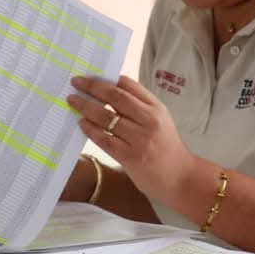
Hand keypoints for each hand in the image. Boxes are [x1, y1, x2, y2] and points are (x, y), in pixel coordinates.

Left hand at [68, 75, 195, 203]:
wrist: (180, 177)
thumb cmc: (166, 148)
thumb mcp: (160, 121)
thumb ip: (140, 108)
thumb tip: (109, 94)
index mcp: (157, 108)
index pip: (129, 85)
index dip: (107, 79)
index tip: (91, 77)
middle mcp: (150, 120)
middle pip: (115, 96)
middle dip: (92, 87)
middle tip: (76, 83)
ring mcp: (140, 139)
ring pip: (106, 116)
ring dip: (86, 106)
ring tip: (73, 101)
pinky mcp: (130, 156)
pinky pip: (104, 139)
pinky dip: (90, 129)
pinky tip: (82, 123)